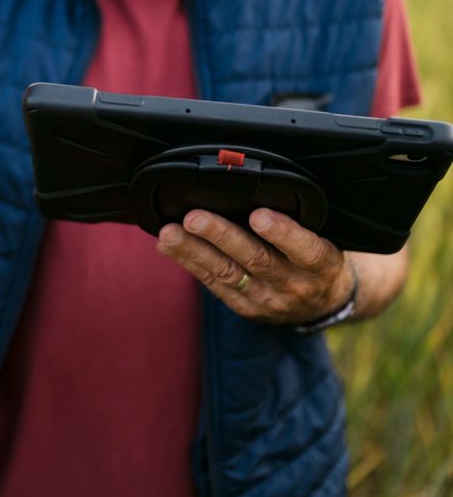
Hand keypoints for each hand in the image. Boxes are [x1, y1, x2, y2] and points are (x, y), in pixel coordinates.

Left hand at [157, 208, 355, 325]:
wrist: (323, 304)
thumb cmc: (318, 260)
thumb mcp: (326, 239)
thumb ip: (301, 222)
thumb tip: (260, 188)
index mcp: (322, 264)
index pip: (305, 249)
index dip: (283, 233)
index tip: (259, 215)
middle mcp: (294, 285)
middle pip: (256, 260)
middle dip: (222, 236)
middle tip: (195, 218)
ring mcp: (267, 300)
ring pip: (227, 273)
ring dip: (195, 251)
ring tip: (171, 233)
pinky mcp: (244, 307)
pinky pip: (213, 284)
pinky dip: (189, 262)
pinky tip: (169, 246)